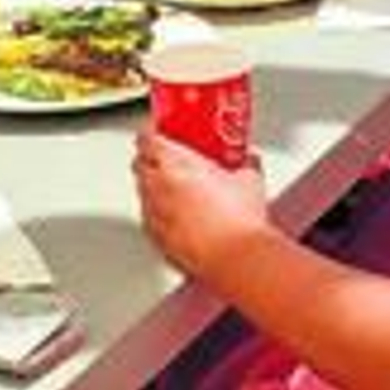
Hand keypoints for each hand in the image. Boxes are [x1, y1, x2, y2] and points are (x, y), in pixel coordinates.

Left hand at [132, 128, 270, 279]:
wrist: (236, 258)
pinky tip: (178, 219)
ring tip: (174, 190)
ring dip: (153, 188)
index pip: (146, 138)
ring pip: (142, 193)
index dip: (150, 132)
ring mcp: (154, 215)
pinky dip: (159, 216)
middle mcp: (157, 187)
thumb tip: (249, 159)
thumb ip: (246, 163)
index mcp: (173, 163)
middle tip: (166, 158)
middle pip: (139, 164)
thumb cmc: (237, 219)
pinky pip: (150, 221)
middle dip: (149, 159)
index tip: (158, 131)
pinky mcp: (158, 241)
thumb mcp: (249, 179)